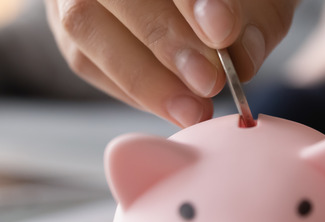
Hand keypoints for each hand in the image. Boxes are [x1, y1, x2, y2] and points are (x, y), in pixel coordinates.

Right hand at [45, 0, 296, 126]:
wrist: (203, 7)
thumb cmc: (239, 0)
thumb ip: (257, 20)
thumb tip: (241, 57)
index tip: (221, 29)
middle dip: (164, 38)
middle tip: (209, 81)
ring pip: (84, 23)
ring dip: (142, 76)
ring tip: (193, 109)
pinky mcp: (68, 27)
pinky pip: (85, 59)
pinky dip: (131, 89)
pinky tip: (173, 105)